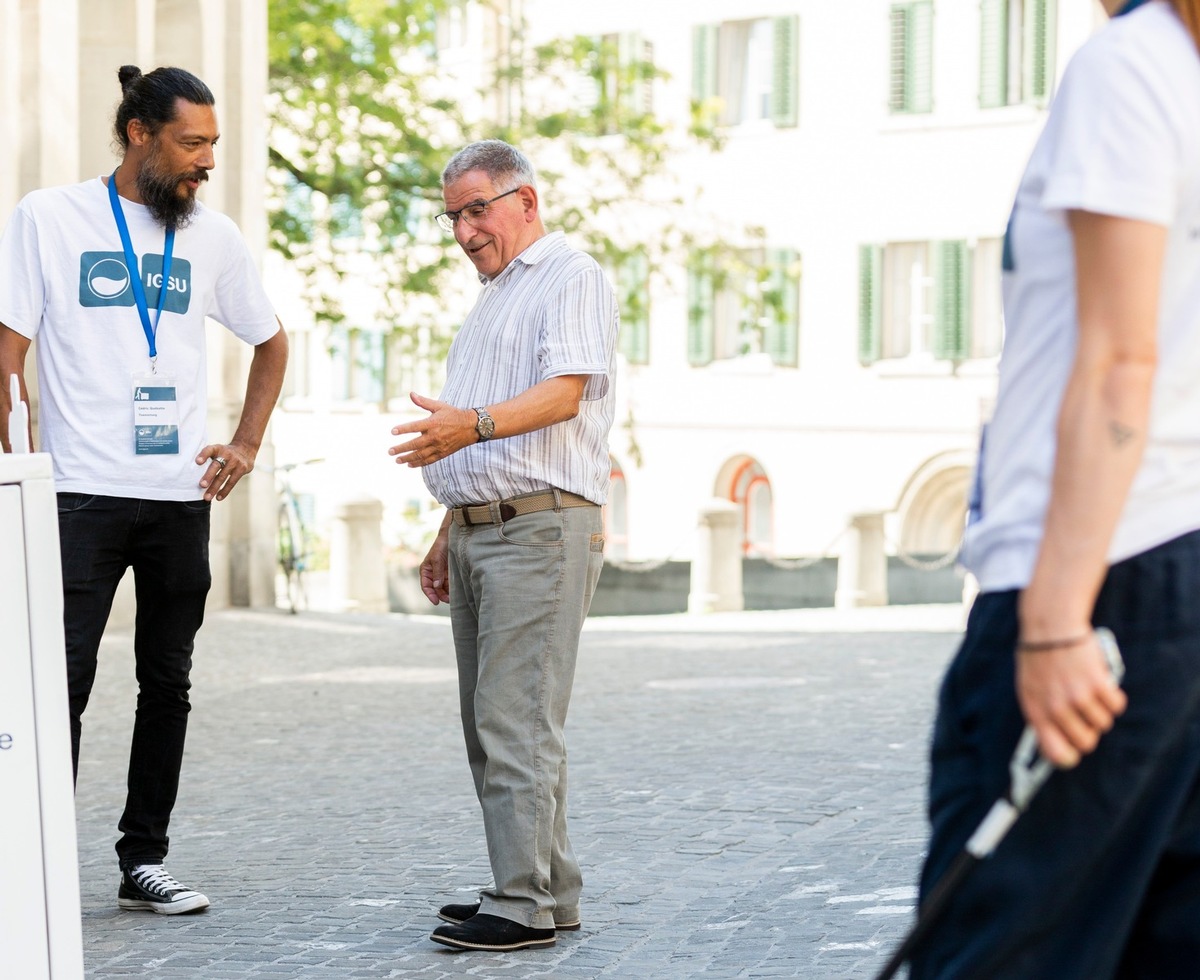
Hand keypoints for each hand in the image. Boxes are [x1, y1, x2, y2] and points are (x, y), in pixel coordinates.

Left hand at [195, 441, 255, 501]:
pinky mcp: (242, 469)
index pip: (209, 450)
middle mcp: (226, 454)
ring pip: (223, 476)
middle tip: (202, 485)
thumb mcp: (218, 450)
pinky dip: (224, 491)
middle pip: (216, 465)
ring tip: (207, 497)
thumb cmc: (226, 453)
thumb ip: (208, 459)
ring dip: (214, 487)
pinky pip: (232, 482)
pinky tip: (218, 497)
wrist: (245, 449)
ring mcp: (235, 462)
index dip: (203, 455)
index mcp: (217, 448)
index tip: (197, 462)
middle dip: (209, 476)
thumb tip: (194, 474)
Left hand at [388, 392, 476, 467]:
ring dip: (407, 458)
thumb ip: (424, 402)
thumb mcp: (439, 406)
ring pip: (420, 455)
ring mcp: (439, 446)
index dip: (403, 429)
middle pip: (414, 444)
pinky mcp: (443, 453)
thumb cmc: (453, 414)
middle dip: (401, 448)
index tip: (392, 432)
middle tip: (390, 451)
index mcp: (432, 423)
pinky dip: (419, 463)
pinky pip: (429, 460)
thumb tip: (411, 394)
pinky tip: (410, 465)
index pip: (414, 427)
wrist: (471, 427)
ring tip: (397, 460)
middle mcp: (435, 436)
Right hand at [420, 532, 449, 604]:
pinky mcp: (449, 573)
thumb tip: (436, 586)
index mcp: (426, 570)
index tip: (436, 601)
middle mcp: (433, 574)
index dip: (430, 594)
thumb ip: (437, 573)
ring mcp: (441, 574)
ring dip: (446, 594)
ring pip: (442, 588)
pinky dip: (451, 589)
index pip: (426, 586)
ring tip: (452, 598)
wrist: (451, 537)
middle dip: (440, 595)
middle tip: (448, 600)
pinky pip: (449, 584)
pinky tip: (456, 592)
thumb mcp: (437, 559)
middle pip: (435, 589)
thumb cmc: (441, 546)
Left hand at [1016, 633, 1127, 768]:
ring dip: (1100, 711)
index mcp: (1036, 712)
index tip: (1073, 750)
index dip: (1069, 756)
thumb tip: (1053, 743)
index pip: (1055, 753)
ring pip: (1103, 724)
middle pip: (1086, 743)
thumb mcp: (1028, 690)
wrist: (1051, 628)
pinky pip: (1116, 706)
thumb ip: (1041, 715)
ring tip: (1089, 692)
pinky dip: (1113, 697)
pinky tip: (1102, 684)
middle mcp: (1057, 709)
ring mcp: (1079, 698)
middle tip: (1085, 717)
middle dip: (1089, 732)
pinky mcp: (1098, 685)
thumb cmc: (1038, 659)